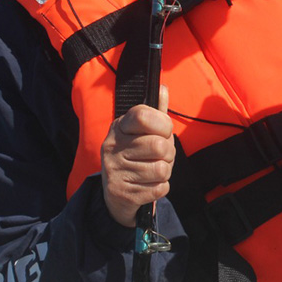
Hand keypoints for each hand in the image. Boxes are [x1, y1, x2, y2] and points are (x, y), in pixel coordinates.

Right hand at [101, 86, 174, 227]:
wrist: (116, 192)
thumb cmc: (136, 155)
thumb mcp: (142, 132)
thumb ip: (155, 112)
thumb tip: (163, 88)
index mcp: (119, 127)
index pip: (144, 116)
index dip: (163, 124)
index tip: (164, 131)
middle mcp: (112, 146)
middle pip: (160, 145)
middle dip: (169, 153)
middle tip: (160, 156)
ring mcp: (114, 170)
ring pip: (161, 169)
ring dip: (165, 171)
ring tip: (153, 170)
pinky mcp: (121, 192)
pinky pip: (159, 188)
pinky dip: (161, 187)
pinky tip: (149, 184)